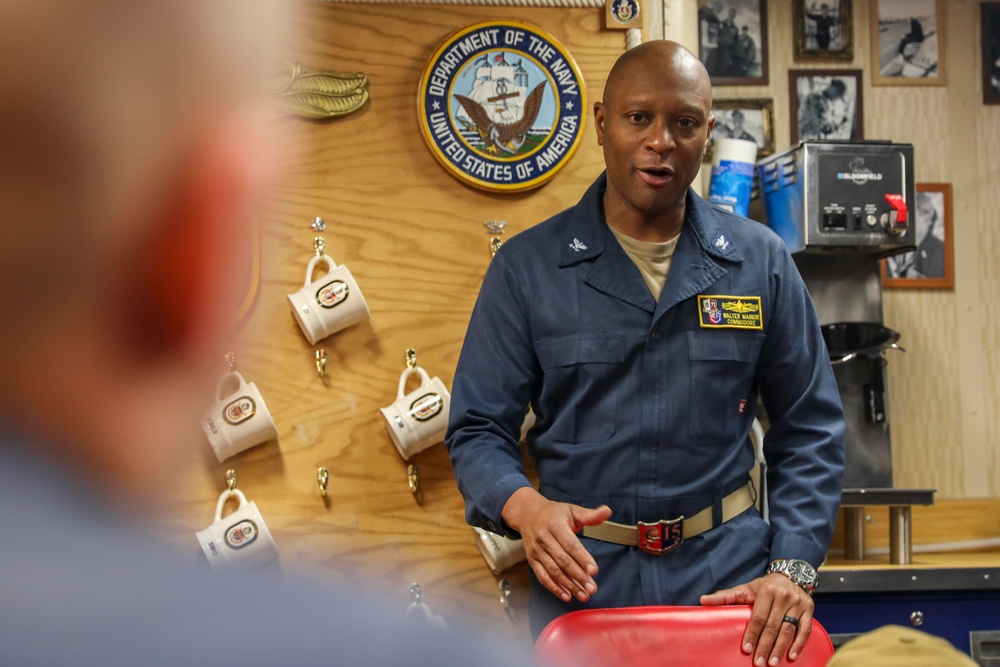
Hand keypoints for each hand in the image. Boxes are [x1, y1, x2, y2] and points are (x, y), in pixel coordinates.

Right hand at [501, 487, 611, 602]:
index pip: (571, 545)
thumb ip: (590, 515)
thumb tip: (607, 512)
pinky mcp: (532, 560)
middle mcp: (544, 538)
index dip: (583, 558)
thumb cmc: (553, 513)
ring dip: (569, 585)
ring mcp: (537, 551)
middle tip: (592, 588)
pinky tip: (566, 595)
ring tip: (583, 595)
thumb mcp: (572, 510)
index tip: (594, 570)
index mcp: (555, 525)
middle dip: (578, 576)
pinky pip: (542, 576)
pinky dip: (554, 588)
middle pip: (563, 561)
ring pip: (553, 571)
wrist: (527, 514)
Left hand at [700, 573, 814, 665]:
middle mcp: (783, 596)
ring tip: (772, 662)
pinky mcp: (809, 610)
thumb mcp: (745, 588)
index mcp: (766, 591)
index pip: (758, 617)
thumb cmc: (765, 586)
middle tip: (759, 662)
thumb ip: (725, 596)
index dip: (752, 634)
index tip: (747, 649)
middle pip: (773, 626)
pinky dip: (799, 644)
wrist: (791, 576)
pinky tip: (791, 656)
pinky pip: (805, 630)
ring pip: (789, 630)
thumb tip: (702, 600)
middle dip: (765, 646)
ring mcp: (798, 603)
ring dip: (780, 648)